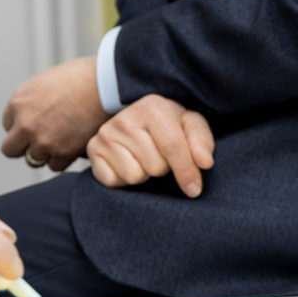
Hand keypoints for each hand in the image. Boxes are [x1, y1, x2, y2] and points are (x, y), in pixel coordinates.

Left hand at [0, 56, 108, 171]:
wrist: (105, 84)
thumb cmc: (81, 77)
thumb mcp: (45, 83)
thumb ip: (32, 102)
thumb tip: (32, 115)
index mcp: (18, 101)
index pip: (7, 124)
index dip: (22, 125)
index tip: (35, 123)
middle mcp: (25, 123)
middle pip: (10, 149)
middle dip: (23, 146)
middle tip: (39, 140)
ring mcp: (42, 141)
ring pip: (32, 159)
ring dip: (45, 153)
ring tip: (62, 139)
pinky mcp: (61, 153)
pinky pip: (54, 166)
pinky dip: (63, 158)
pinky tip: (72, 145)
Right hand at [87, 94, 214, 196]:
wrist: (135, 120)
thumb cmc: (168, 125)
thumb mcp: (190, 125)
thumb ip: (202, 142)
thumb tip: (204, 163)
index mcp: (152, 106)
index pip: (172, 146)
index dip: (186, 171)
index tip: (195, 189)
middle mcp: (125, 118)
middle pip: (155, 166)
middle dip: (162, 168)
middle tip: (159, 155)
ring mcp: (106, 134)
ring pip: (134, 176)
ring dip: (144, 174)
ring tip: (143, 158)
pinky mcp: (92, 150)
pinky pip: (113, 181)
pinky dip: (123, 179)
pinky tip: (127, 163)